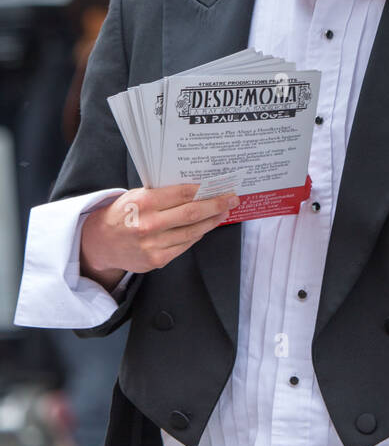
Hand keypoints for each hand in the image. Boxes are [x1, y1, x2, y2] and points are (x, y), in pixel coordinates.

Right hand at [80, 183, 238, 290]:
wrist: (100, 244)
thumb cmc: (122, 214)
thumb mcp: (136, 196)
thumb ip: (161, 193)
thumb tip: (196, 188)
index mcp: (143, 203)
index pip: (182, 193)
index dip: (204, 190)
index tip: (219, 186)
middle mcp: (148, 224)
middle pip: (192, 213)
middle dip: (216, 205)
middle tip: (232, 199)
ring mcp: (153, 245)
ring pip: (192, 231)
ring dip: (212, 221)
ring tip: (223, 212)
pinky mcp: (157, 260)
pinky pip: (185, 245)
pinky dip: (197, 235)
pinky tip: (205, 227)